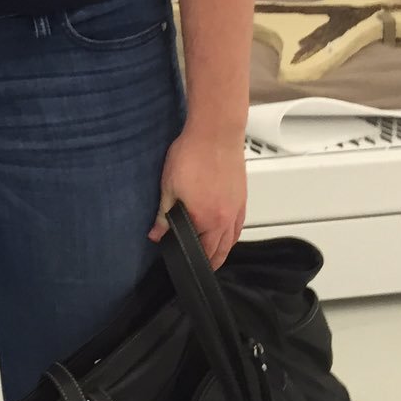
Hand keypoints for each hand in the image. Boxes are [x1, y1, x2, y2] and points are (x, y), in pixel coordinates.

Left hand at [149, 126, 246, 269]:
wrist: (215, 133)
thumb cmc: (194, 154)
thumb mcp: (169, 187)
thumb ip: (163, 216)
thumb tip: (157, 234)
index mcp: (207, 220)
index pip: (200, 252)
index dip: (190, 259)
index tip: (181, 261)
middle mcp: (226, 219)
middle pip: (219, 251)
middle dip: (209, 262)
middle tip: (199, 267)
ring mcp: (237, 209)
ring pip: (231, 240)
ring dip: (222, 251)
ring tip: (212, 256)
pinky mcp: (242, 198)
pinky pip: (239, 226)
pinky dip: (232, 235)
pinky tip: (227, 233)